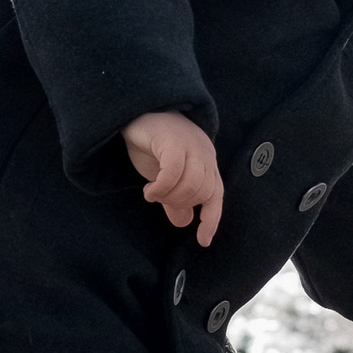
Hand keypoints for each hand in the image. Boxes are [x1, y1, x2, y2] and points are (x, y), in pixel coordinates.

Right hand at [123, 110, 223, 242]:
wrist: (135, 112)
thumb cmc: (151, 143)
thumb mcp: (164, 176)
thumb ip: (175, 197)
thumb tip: (184, 222)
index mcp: (206, 161)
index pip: (216, 195)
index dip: (212, 219)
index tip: (203, 241)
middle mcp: (204, 152)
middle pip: (202, 191)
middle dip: (180, 203)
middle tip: (159, 200)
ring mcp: (190, 144)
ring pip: (191, 184)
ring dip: (169, 197)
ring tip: (152, 195)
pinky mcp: (173, 140)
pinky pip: (174, 171)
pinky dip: (162, 187)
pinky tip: (150, 191)